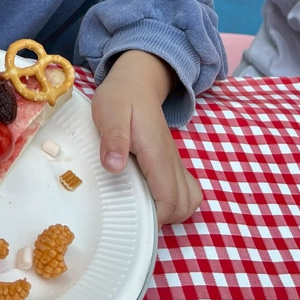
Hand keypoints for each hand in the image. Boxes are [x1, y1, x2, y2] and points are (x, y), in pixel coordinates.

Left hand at [91, 50, 202, 225]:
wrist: (137, 80)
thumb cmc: (120, 97)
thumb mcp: (110, 112)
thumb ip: (113, 138)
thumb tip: (115, 167)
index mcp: (157, 153)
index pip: (169, 199)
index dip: (155, 217)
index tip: (132, 218)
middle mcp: (171, 160)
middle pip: (185, 204)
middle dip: (165, 219)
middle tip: (135, 216)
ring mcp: (173, 161)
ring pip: (190, 199)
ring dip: (173, 211)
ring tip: (143, 209)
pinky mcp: (169, 161)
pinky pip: (184, 189)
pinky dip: (174, 201)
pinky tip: (149, 197)